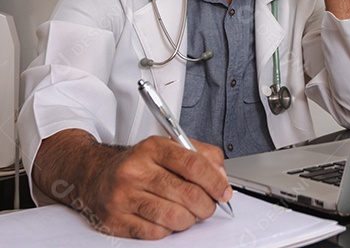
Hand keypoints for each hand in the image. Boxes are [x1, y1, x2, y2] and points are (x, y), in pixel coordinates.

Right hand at [35, 130, 232, 238]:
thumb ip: (202, 156)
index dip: (215, 182)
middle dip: (206, 205)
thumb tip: (222, 178)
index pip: (193, 165)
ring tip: (188, 214)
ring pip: (174, 216)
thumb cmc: (139, 164)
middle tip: (208, 207)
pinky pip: (156, 232)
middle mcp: (135, 170)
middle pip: (187, 193)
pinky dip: (169, 229)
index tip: (224, 192)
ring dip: (189, 220)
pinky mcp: (115, 219)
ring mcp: (123, 195)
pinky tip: (166, 219)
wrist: (95, 175)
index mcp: (153, 148)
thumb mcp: (169, 148)